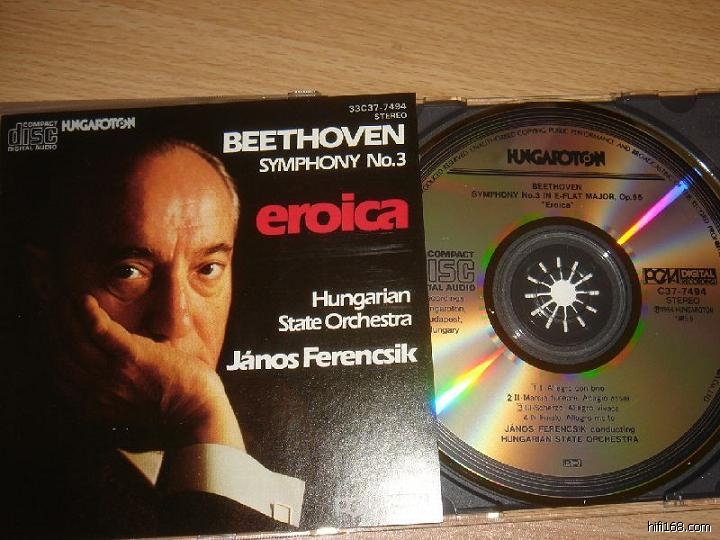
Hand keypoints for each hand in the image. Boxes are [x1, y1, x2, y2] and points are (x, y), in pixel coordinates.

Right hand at [49, 294, 243, 450]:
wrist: (196, 410)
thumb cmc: (167, 400)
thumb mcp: (126, 397)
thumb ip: (108, 382)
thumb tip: (100, 355)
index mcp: (90, 403)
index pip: (56, 370)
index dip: (49, 345)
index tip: (50, 325)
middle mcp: (95, 391)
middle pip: (60, 352)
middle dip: (52, 325)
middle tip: (53, 304)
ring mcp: (112, 374)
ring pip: (74, 339)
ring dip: (65, 314)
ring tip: (66, 298)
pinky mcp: (131, 357)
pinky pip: (99, 330)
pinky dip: (87, 313)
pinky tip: (84, 300)